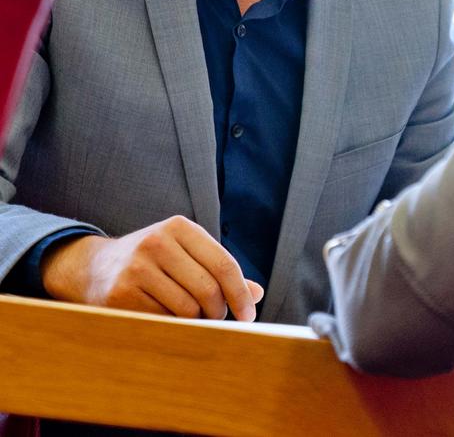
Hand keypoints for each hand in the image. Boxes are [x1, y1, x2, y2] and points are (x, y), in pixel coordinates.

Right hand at [40, 215, 263, 320]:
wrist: (94, 268)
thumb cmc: (154, 262)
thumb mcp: (186, 254)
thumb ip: (219, 270)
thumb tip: (256, 294)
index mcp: (180, 228)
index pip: (223, 264)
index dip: (240, 293)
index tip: (249, 315)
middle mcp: (157, 243)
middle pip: (208, 289)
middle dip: (219, 311)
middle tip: (218, 319)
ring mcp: (136, 268)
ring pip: (186, 309)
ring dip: (198, 322)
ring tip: (194, 319)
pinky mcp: (120, 294)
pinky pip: (162, 321)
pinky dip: (173, 327)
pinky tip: (170, 321)